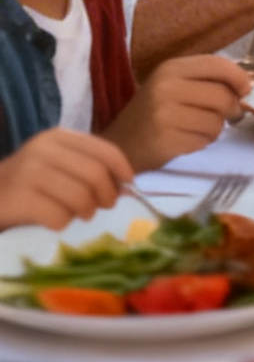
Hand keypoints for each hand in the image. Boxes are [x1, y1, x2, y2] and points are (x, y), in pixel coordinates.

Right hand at [0, 129, 131, 228]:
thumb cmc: (27, 185)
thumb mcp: (56, 166)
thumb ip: (86, 169)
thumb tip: (125, 186)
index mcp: (57, 137)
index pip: (104, 150)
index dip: (122, 169)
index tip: (128, 185)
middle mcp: (43, 150)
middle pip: (95, 174)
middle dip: (107, 195)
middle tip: (103, 206)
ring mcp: (28, 173)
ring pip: (80, 196)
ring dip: (87, 211)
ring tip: (81, 215)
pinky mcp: (18, 198)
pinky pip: (58, 215)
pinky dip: (63, 223)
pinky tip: (56, 222)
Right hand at [106, 57, 250, 171]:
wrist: (118, 147)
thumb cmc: (152, 115)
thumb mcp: (174, 86)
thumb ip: (207, 81)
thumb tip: (248, 86)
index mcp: (170, 68)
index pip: (217, 64)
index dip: (239, 77)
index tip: (246, 89)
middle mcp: (167, 87)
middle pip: (223, 95)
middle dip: (230, 109)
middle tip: (220, 116)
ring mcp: (165, 114)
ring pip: (217, 120)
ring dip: (214, 129)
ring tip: (194, 129)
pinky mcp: (166, 139)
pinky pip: (205, 139)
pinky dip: (202, 142)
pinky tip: (184, 140)